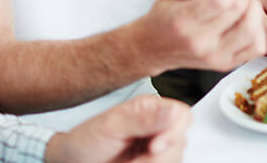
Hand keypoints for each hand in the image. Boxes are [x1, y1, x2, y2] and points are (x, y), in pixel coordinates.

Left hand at [45, 96, 189, 162]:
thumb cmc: (85, 141)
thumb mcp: (111, 126)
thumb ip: (143, 119)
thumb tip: (173, 110)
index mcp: (150, 109)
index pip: (181, 115)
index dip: (174, 131)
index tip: (155, 146)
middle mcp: (158, 126)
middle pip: (179, 141)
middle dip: (158, 157)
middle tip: (134, 161)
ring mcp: (157, 147)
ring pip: (174, 158)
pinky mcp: (154, 162)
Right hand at [135, 0, 266, 75]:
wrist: (153, 48)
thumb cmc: (164, 17)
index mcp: (184, 21)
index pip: (221, 0)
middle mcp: (201, 42)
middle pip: (238, 11)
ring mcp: (214, 56)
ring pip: (251, 31)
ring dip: (254, 9)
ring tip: (244, 1)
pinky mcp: (225, 64)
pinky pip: (255, 47)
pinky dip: (258, 30)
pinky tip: (247, 19)